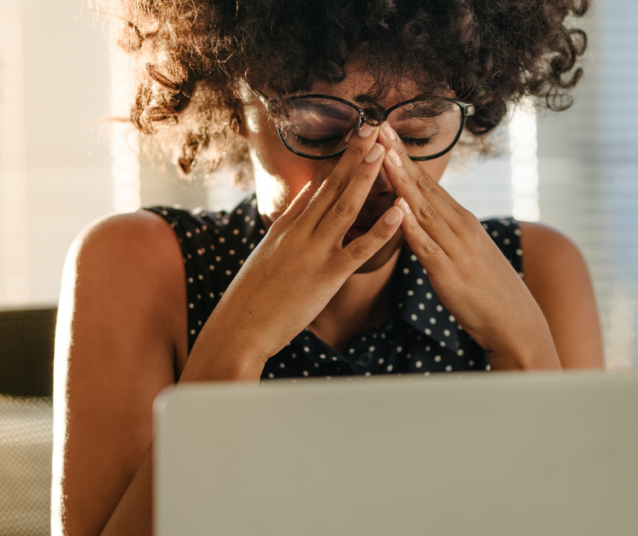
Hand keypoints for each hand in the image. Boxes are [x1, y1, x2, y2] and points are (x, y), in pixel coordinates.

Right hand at [182, 122, 404, 380]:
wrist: (238, 328)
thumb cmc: (251, 298)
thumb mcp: (266, 254)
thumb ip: (287, 225)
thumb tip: (305, 197)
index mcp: (286, 227)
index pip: (318, 187)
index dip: (339, 161)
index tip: (356, 138)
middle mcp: (300, 232)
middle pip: (332, 187)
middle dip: (354, 156)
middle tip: (374, 127)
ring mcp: (313, 252)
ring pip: (345, 207)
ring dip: (366, 178)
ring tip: (384, 151)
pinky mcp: (326, 276)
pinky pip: (359, 250)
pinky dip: (381, 229)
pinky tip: (399, 211)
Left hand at [376, 123, 560, 369]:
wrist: (515, 323)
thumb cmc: (487, 291)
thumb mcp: (465, 253)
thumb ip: (443, 233)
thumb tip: (421, 217)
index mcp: (461, 221)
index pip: (427, 182)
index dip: (403, 156)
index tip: (384, 131)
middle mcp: (459, 227)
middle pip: (423, 186)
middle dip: (398, 155)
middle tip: (377, 125)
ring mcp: (455, 247)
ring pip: (422, 208)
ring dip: (401, 180)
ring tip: (382, 154)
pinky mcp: (448, 272)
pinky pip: (426, 246)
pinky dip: (411, 226)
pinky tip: (397, 208)